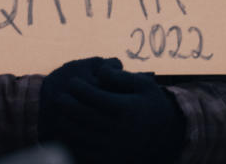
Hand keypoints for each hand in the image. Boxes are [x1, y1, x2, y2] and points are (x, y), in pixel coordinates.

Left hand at [38, 57, 185, 163]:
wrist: (166, 137)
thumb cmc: (151, 104)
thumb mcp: (144, 85)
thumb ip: (122, 76)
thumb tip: (101, 70)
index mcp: (128, 109)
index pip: (96, 97)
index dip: (80, 88)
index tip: (72, 82)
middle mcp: (120, 130)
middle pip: (85, 116)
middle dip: (68, 105)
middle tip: (59, 96)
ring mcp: (113, 148)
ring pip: (80, 136)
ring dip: (66, 124)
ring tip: (59, 113)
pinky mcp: (109, 160)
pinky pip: (84, 152)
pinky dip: (72, 143)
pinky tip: (68, 132)